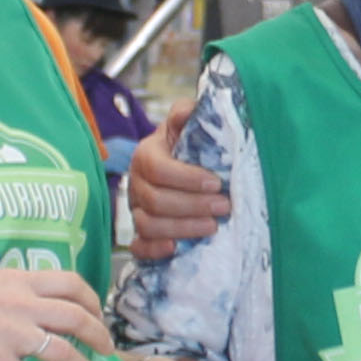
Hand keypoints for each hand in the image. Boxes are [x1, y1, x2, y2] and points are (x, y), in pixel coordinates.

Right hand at [0, 266, 115, 360]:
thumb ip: (16, 292)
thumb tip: (44, 305)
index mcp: (17, 281)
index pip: (71, 282)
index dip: (92, 300)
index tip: (98, 314)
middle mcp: (18, 303)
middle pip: (75, 316)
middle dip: (99, 336)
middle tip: (106, 351)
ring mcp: (7, 332)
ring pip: (62, 350)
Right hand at [121, 107, 229, 254]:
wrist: (183, 163)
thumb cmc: (189, 145)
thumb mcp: (189, 124)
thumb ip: (187, 114)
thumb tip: (189, 111)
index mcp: (146, 155)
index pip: (157, 168)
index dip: (186, 178)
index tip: (216, 183)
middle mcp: (136, 183)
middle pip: (154, 200)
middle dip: (192, 206)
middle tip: (224, 207)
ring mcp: (137, 209)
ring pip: (148, 224)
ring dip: (182, 228)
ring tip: (212, 227)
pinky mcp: (141, 233)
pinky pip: (138, 247)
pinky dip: (154, 250)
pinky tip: (176, 248)